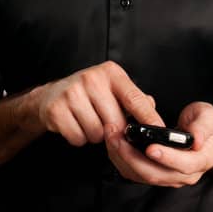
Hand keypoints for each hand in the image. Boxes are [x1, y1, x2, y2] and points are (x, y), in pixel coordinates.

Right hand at [35, 60, 162, 146]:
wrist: (52, 95)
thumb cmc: (90, 94)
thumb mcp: (115, 90)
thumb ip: (137, 100)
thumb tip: (153, 110)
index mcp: (111, 73)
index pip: (135, 99)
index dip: (149, 118)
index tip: (160, 132)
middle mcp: (91, 79)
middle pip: (116, 122)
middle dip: (115, 131)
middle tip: (106, 122)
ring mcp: (72, 93)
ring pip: (97, 133)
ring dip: (95, 135)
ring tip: (89, 121)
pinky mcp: (56, 109)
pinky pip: (78, 137)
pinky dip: (79, 138)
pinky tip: (76, 124)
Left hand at [105, 100, 212, 187]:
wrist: (202, 136)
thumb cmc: (204, 125)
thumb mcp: (209, 117)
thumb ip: (203, 127)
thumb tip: (196, 140)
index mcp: (201, 160)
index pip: (184, 164)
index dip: (167, 157)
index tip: (150, 147)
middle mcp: (185, 174)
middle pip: (156, 174)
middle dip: (133, 156)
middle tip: (117, 137)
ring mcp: (169, 178)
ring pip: (141, 175)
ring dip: (122, 158)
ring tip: (111, 136)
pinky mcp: (155, 176)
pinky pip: (134, 173)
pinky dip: (121, 159)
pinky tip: (114, 143)